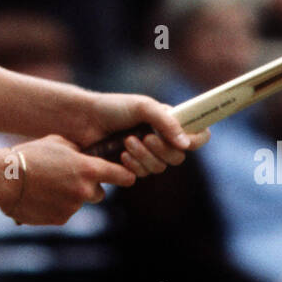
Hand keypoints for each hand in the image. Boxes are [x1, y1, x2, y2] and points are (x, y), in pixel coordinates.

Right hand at [0, 135, 135, 225]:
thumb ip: (78, 150)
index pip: (122, 176)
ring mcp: (73, 207)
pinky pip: (65, 212)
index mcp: (88, 169)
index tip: (125, 176)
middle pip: (100, 193)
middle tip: (69, 179)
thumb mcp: (58, 142)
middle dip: (89, 188)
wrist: (6, 178)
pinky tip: (40, 196)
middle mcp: (85, 190)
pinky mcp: (60, 219)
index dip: (125, 176)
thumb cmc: (31, 155)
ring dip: (69, 196)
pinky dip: (56, 206)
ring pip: (79, 203)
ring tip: (47, 185)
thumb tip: (87, 154)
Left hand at [86, 93, 210, 178]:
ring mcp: (147, 155)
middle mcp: (161, 139)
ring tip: (127, 142)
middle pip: (177, 157)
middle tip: (145, 138)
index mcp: (168, 122)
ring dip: (144, 156)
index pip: (197, 134)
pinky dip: (134, 165)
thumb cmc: (113, 108)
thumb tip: (185, 144)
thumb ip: (166, 122)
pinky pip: (142, 175)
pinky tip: (121, 155)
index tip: (185, 141)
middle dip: (162, 150)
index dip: (196, 140)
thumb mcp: (143, 107)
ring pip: (160, 168)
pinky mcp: (131, 167)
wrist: (83, 120)